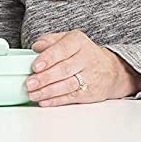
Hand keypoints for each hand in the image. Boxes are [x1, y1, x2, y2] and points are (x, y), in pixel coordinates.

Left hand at [26, 31, 140, 106]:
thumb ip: (50, 41)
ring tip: (33, 94)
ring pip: (67, 85)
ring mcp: (90, 76)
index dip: (48, 58)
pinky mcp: (90, 92)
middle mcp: (86, 58)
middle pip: (64, 69)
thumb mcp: (68, 40)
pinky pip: (71, 97)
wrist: (111, 70)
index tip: (35, 66)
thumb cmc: (82, 54)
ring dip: (48, 91)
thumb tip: (36, 46)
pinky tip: (44, 101)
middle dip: (45, 78)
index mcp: (78, 42)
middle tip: (29, 83)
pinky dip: (56, 100)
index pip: (62, 49)